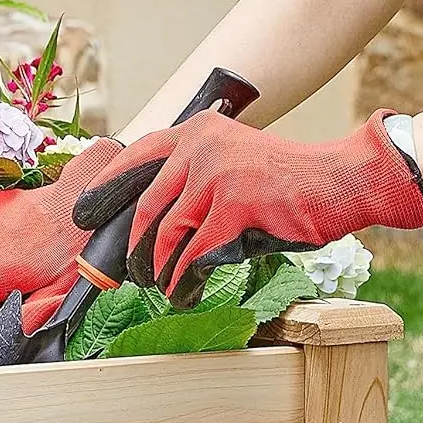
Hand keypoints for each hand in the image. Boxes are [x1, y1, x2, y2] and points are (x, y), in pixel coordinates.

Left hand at [72, 111, 422, 306]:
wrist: (340, 182)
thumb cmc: (286, 182)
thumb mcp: (234, 161)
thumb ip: (195, 177)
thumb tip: (150, 218)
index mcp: (197, 131)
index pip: (135, 154)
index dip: (105, 186)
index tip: (82, 213)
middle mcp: (202, 146)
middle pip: (146, 205)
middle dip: (133, 245)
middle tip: (129, 272)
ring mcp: (219, 175)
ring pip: (167, 233)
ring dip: (159, 268)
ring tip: (162, 286)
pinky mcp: (237, 207)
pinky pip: (195, 253)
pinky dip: (185, 279)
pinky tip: (186, 291)